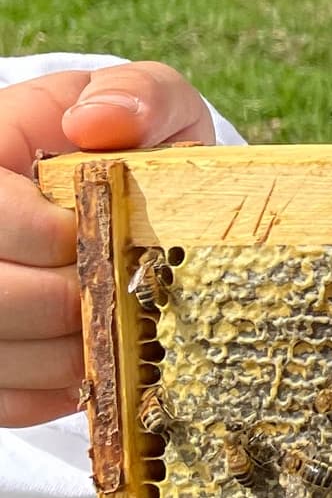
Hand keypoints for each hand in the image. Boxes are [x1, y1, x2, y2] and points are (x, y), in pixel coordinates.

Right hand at [0, 64, 215, 426]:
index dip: (46, 235)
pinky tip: (92, 362)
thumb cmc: (139, 149)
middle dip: (61, 303)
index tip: (97, 235)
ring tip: (112, 331)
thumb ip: (136, 96)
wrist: (134, 200)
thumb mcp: (151, 106)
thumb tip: (95, 121)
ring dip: (63, 356)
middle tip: (114, 295)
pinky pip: (6, 401)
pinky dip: (54, 391)